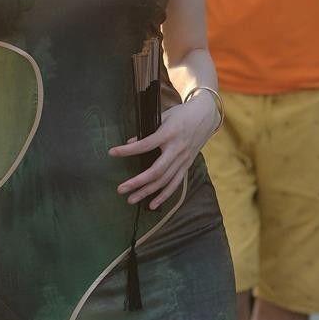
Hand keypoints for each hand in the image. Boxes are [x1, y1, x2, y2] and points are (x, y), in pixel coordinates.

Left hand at [109, 92, 217, 209]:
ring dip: (147, 192)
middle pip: (156, 171)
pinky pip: (175, 184)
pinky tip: (152, 204)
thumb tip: (129, 142)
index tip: (112, 152)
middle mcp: (177, 149)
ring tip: (131, 199)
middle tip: (121, 189)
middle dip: (137, 182)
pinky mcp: (187, 165)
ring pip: (164, 181)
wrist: (206, 116)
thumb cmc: (182, 114)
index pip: (145, 144)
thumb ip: (147, 130)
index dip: (128, 150)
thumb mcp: (164, 116)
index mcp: (169, 134)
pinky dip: (164, 196)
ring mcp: (183, 159)